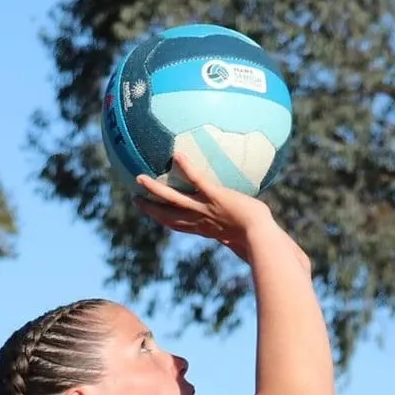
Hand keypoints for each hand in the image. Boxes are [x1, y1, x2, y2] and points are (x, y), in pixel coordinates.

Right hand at [134, 150, 277, 259]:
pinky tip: (177, 155)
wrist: (259, 237)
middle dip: (151, 208)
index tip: (154, 214)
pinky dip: (187, 168)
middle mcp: (200, 221)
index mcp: (205, 230)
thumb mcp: (244, 235)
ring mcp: (205, 208)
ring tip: (140, 179)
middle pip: (168, 215)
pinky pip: (198, 180)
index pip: (179, 225)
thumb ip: (241, 229)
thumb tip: (248, 220)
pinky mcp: (215, 196)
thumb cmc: (257, 240)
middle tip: (135, 199)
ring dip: (155, 190)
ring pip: (174, 199)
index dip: (164, 219)